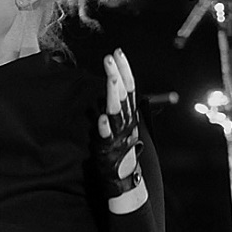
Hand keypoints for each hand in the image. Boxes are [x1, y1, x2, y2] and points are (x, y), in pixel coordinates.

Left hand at [96, 49, 144, 209]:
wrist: (123, 180)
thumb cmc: (120, 151)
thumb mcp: (121, 125)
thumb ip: (118, 108)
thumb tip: (112, 86)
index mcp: (129, 114)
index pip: (129, 87)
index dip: (124, 69)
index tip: (118, 52)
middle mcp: (126, 121)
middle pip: (124, 94)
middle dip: (118, 73)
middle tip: (110, 57)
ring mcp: (119, 134)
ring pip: (117, 110)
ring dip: (113, 92)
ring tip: (110, 77)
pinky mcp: (109, 148)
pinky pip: (107, 136)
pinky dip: (105, 127)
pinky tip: (101, 117)